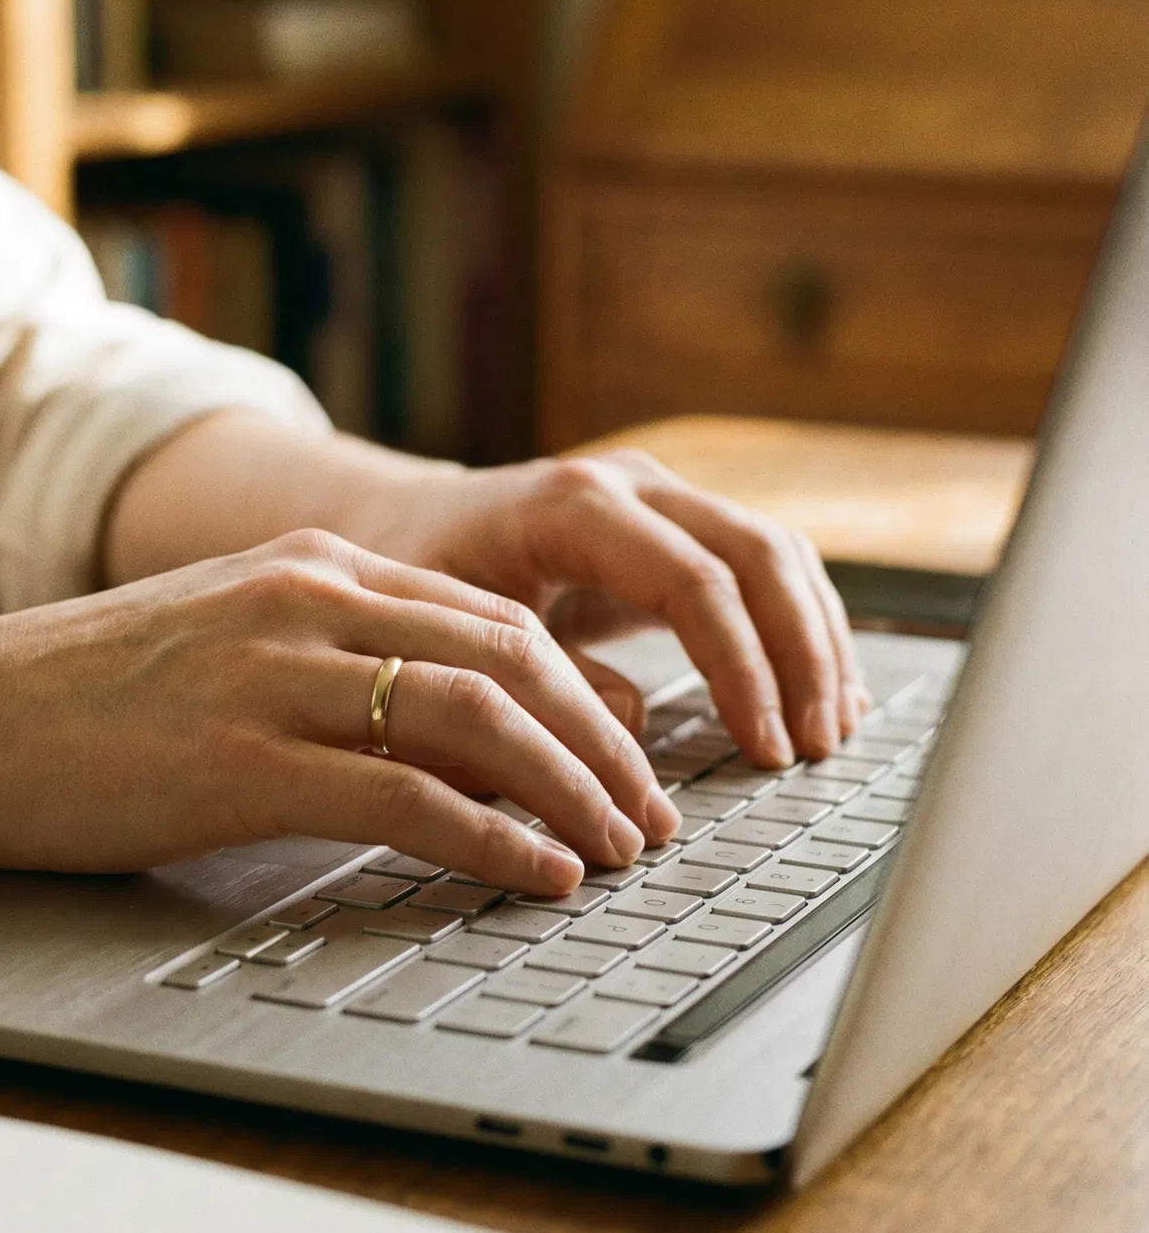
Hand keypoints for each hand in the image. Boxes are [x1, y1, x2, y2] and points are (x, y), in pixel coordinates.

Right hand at [0, 529, 679, 892]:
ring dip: (570, 790)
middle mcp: (311, 602)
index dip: (581, 693)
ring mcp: (278, 677)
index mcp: (315, 568)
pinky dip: (495, 841)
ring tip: (619, 852)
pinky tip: (539, 876)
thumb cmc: (87, 695)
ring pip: (479, 719)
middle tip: (651, 814)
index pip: (494, 618)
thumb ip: (329, 658)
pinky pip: (409, 798)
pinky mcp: (244, 762)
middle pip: (512, 659)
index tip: (626, 756)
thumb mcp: (226, 637)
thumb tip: (438, 734)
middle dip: (602, 744)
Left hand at [347, 450, 869, 767]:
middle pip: (756, 555)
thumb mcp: (451, 637)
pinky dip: (800, 627)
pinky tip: (820, 692)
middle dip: (799, 655)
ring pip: (775, 554)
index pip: (693, 579)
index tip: (763, 744)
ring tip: (831, 732)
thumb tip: (630, 736)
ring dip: (815, 642)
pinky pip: (762, 566)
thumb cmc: (415, 577)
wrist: (401, 521)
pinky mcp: (675, 527)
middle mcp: (630, 485)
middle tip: (815, 747)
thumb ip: (532, 685)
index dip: (741, 666)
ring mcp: (660, 496)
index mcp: (572, 506)